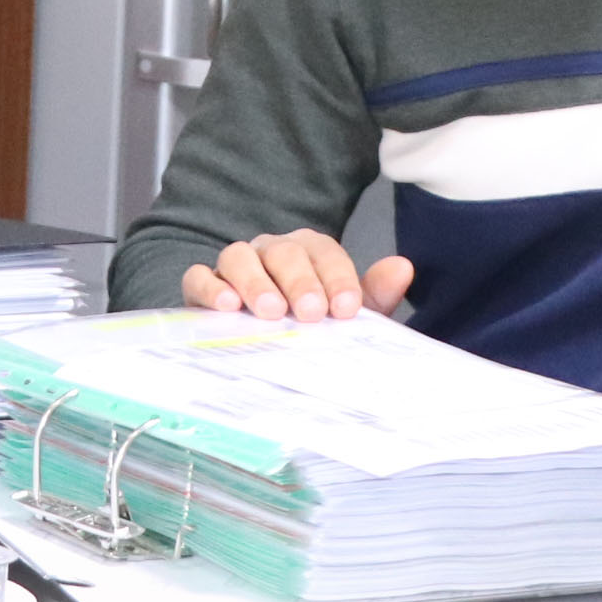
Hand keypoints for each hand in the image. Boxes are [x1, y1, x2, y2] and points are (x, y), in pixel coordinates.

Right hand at [180, 230, 414, 321]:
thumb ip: (372, 295)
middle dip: (300, 280)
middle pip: (284, 250)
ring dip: (255, 281)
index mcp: (308, 253)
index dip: (338, 277)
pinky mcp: (201, 289)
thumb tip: (403, 267)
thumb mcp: (342, 318)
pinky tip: (225, 305)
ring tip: (270, 312)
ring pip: (239, 256)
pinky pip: (198, 276)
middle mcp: (270, 253)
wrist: (257, 351)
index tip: (347, 310)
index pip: (325, 251)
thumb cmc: (306, 329)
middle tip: (310, 312)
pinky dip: (209, 286)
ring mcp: (234, 269)